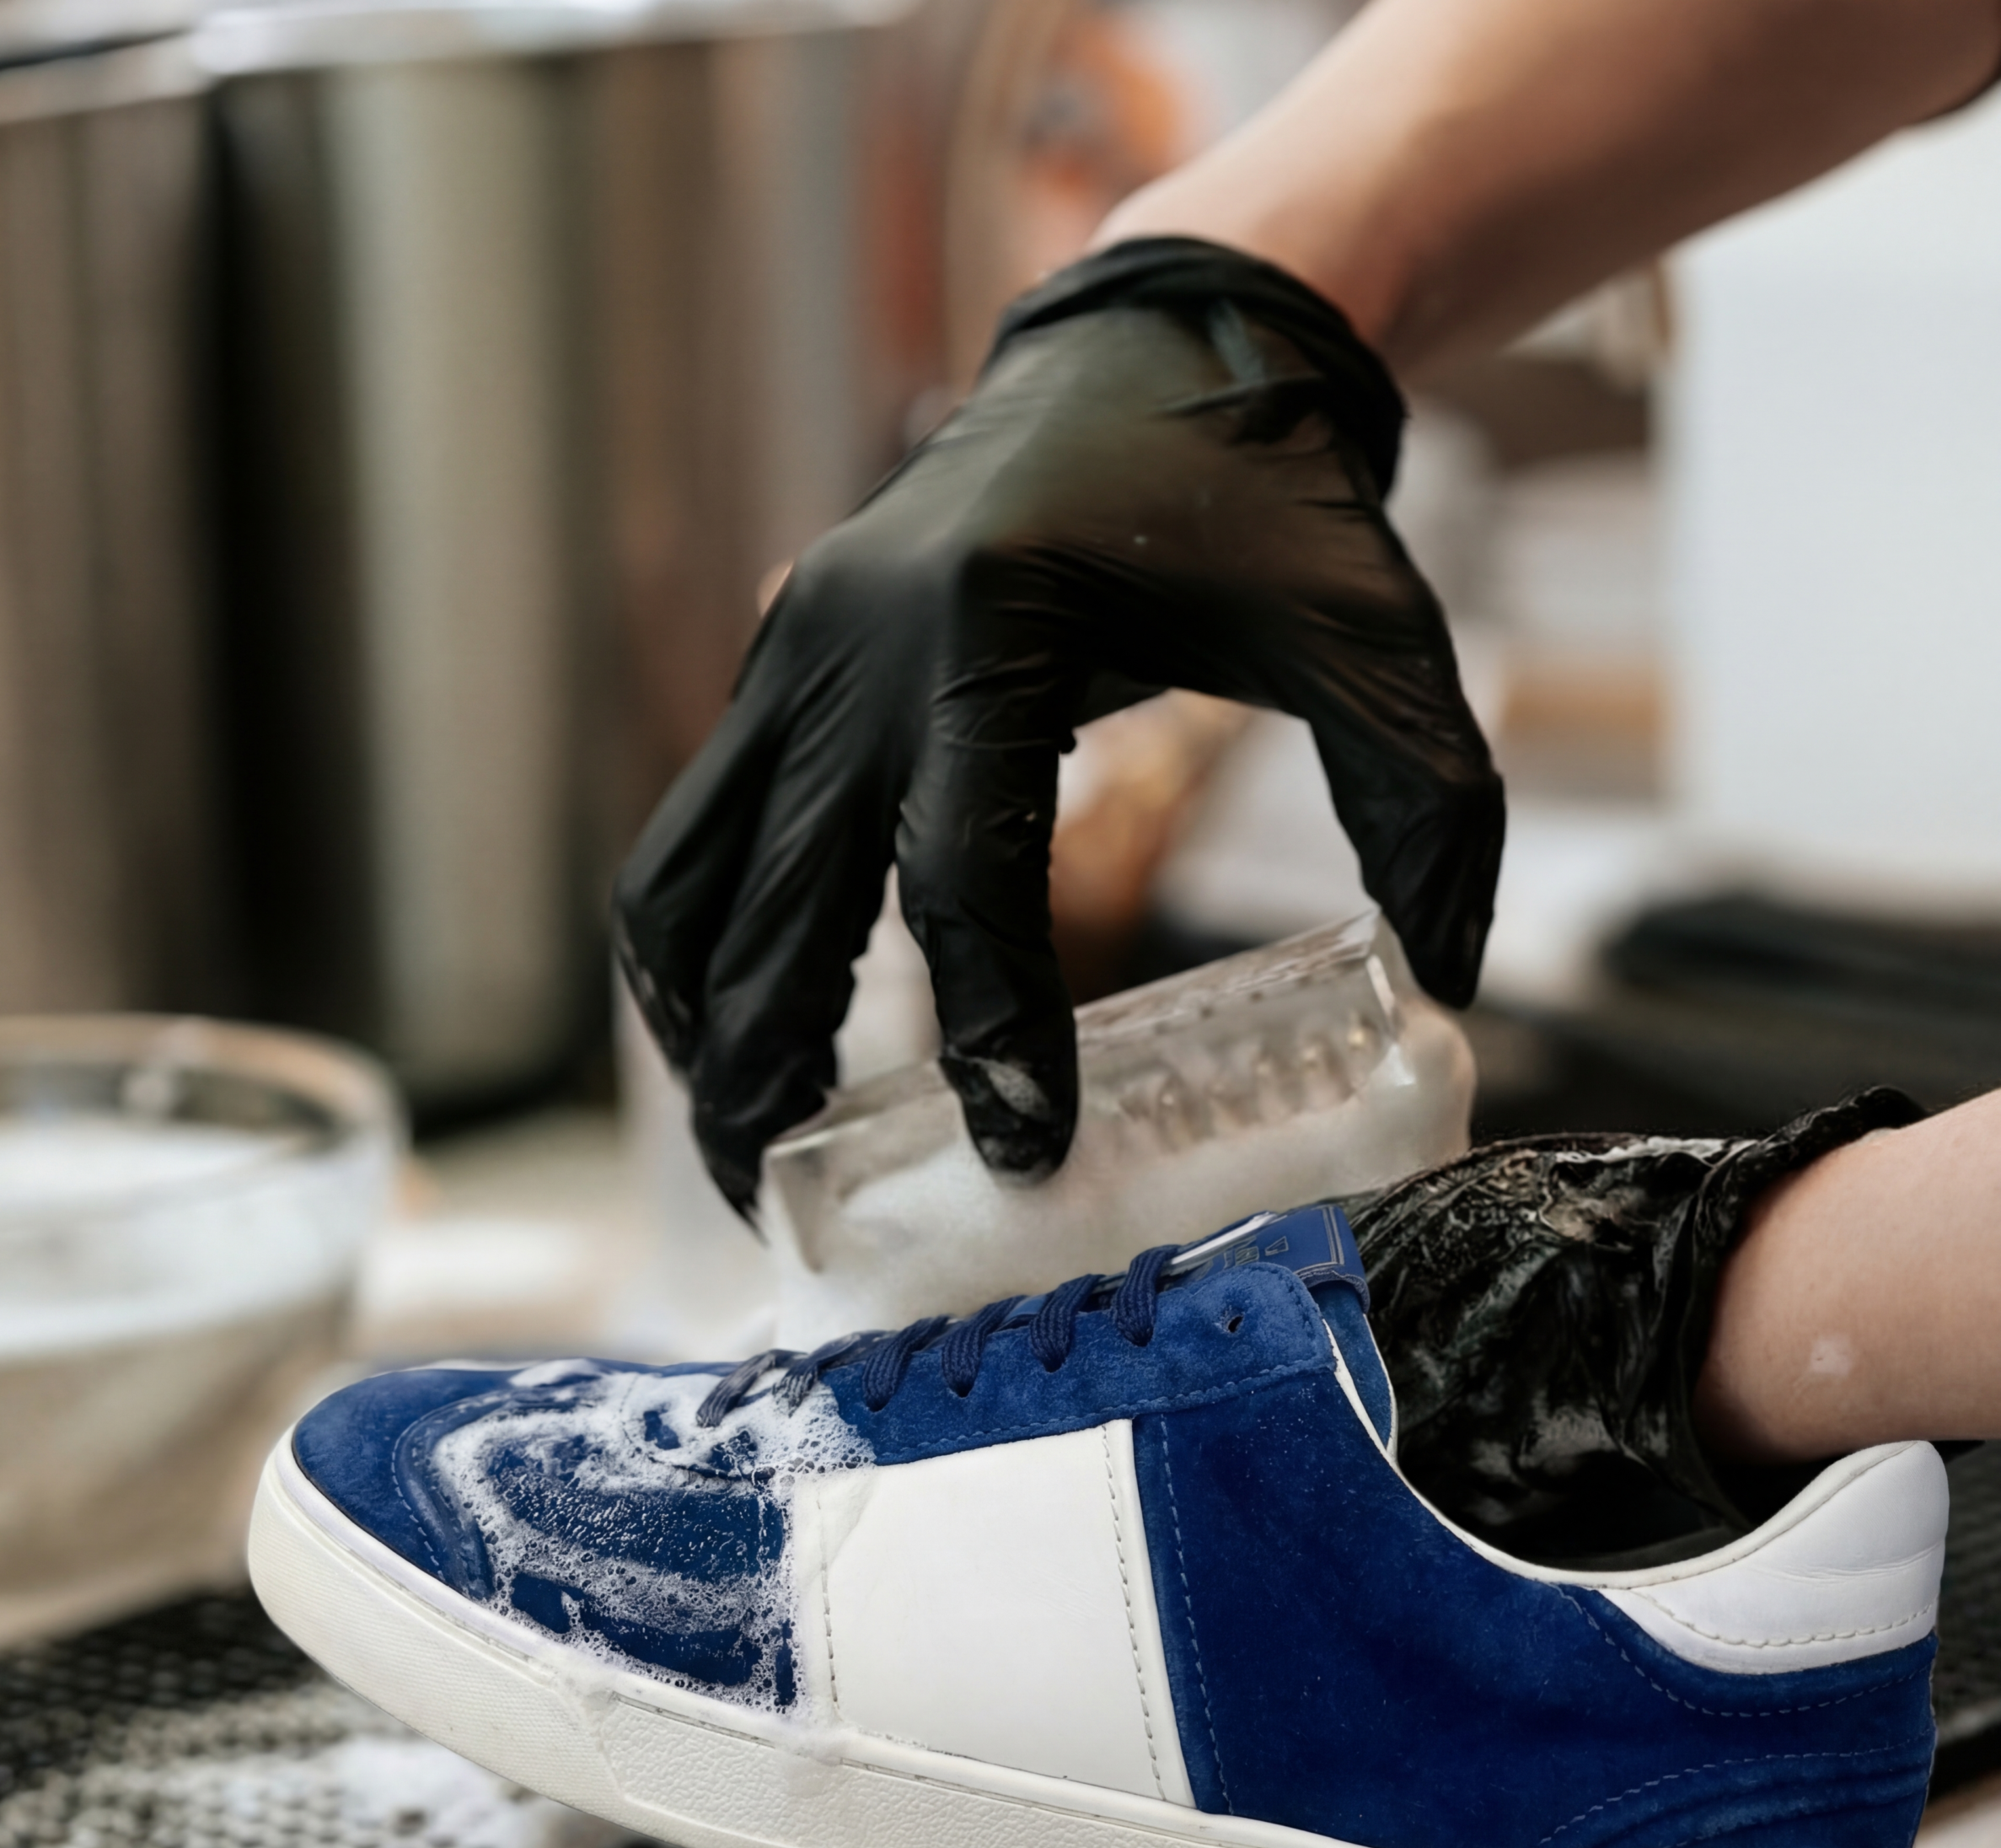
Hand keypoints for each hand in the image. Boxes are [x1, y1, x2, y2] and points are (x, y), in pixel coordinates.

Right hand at [614, 237, 1504, 1216]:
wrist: (1148, 346)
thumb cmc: (1256, 491)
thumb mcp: (1370, 626)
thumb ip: (1428, 795)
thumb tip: (1454, 974)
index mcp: (989, 629)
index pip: (962, 872)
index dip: (989, 1031)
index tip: (1023, 1150)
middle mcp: (854, 647)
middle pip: (775, 907)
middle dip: (770, 1074)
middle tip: (787, 1209)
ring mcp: (794, 653)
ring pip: (686, 875)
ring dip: (700, 1020)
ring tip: (750, 1141)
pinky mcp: (779, 668)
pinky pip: (699, 830)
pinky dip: (702, 942)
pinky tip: (748, 1027)